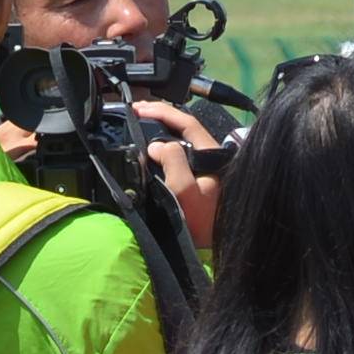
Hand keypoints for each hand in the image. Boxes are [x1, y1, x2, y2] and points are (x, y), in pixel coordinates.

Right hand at [138, 100, 229, 249]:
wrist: (219, 244)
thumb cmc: (204, 221)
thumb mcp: (185, 192)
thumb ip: (173, 163)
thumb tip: (157, 145)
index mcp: (211, 153)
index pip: (186, 122)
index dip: (161, 112)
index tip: (138, 109)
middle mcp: (211, 156)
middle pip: (184, 127)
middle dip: (159, 116)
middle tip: (135, 112)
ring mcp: (206, 167)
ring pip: (182, 140)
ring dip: (161, 129)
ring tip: (139, 124)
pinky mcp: (199, 179)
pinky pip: (180, 154)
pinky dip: (164, 145)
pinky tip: (151, 147)